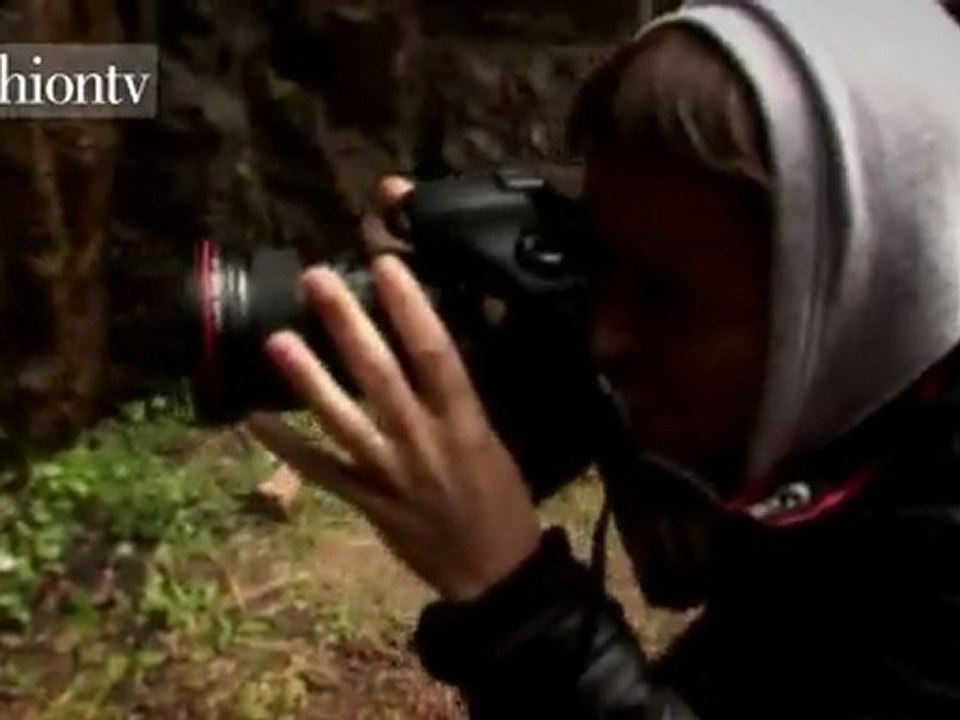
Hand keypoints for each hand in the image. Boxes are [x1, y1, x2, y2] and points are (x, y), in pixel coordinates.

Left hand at [247, 178, 541, 601]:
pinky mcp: (365, 502)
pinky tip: (254, 418)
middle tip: (315, 278)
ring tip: (275, 338)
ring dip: (307, 379)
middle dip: (347, 323)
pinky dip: (285, 447)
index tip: (383, 264)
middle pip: (379, 374)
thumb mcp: (494, 441)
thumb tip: (439, 345)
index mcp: (464, 422)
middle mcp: (422, 440)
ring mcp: (388, 473)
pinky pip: (320, 471)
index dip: (408, 307)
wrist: (494, 574)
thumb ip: (462, 397)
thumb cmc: (503, 501)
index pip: (435, 353)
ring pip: (341, 419)